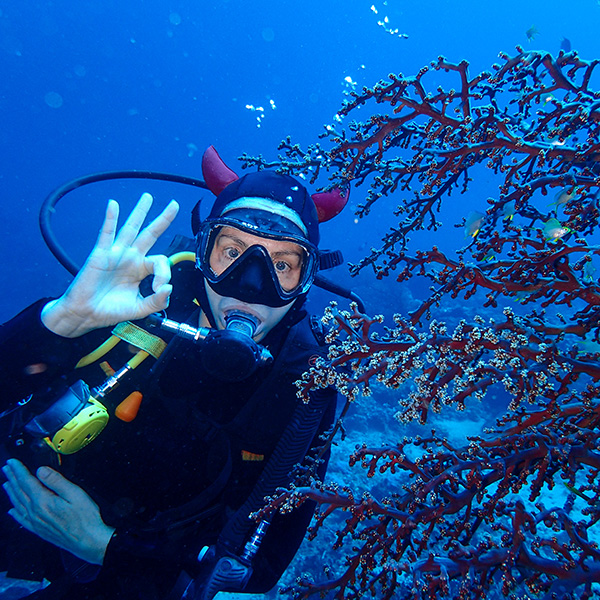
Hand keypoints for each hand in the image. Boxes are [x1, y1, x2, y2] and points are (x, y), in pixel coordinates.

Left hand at [2, 459, 114, 564]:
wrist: (88, 541)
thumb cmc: (85, 518)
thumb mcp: (75, 493)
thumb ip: (56, 481)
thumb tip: (41, 470)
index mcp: (43, 501)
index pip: (26, 482)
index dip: (18, 471)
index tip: (12, 462)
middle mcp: (36, 513)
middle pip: (19, 492)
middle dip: (12, 479)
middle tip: (6, 469)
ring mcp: (36, 523)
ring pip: (18, 505)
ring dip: (11, 492)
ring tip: (6, 484)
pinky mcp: (39, 530)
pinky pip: (22, 520)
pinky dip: (15, 514)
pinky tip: (12, 511)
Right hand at [41, 192, 179, 336]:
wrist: (85, 315)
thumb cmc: (110, 310)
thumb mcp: (140, 308)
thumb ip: (157, 301)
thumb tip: (169, 289)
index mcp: (140, 269)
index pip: (160, 262)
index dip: (165, 274)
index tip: (161, 289)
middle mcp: (130, 258)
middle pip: (150, 234)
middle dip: (162, 219)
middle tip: (174, 205)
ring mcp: (116, 253)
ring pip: (131, 228)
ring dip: (140, 212)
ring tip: (148, 197)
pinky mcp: (100, 254)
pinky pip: (106, 233)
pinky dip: (110, 218)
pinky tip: (114, 204)